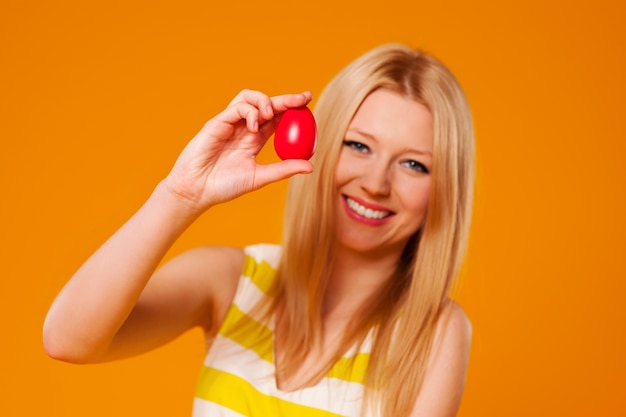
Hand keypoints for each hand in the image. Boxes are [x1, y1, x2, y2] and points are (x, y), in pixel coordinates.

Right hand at [163, 90, 313, 212]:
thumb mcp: (260, 177)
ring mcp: (230, 124)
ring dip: (265, 101)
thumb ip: (283, 169)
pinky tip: (254, 127)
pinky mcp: (217, 123)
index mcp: (255, 139)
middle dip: (286, 99)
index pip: (277, 119)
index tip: (308, 103)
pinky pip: (236, 108)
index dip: (292, 110)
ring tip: (271, 114)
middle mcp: (244, 128)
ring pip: (249, 98)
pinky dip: (249, 112)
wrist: (197, 190)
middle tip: (303, 98)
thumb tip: (310, 167)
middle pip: (267, 105)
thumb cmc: (225, 186)